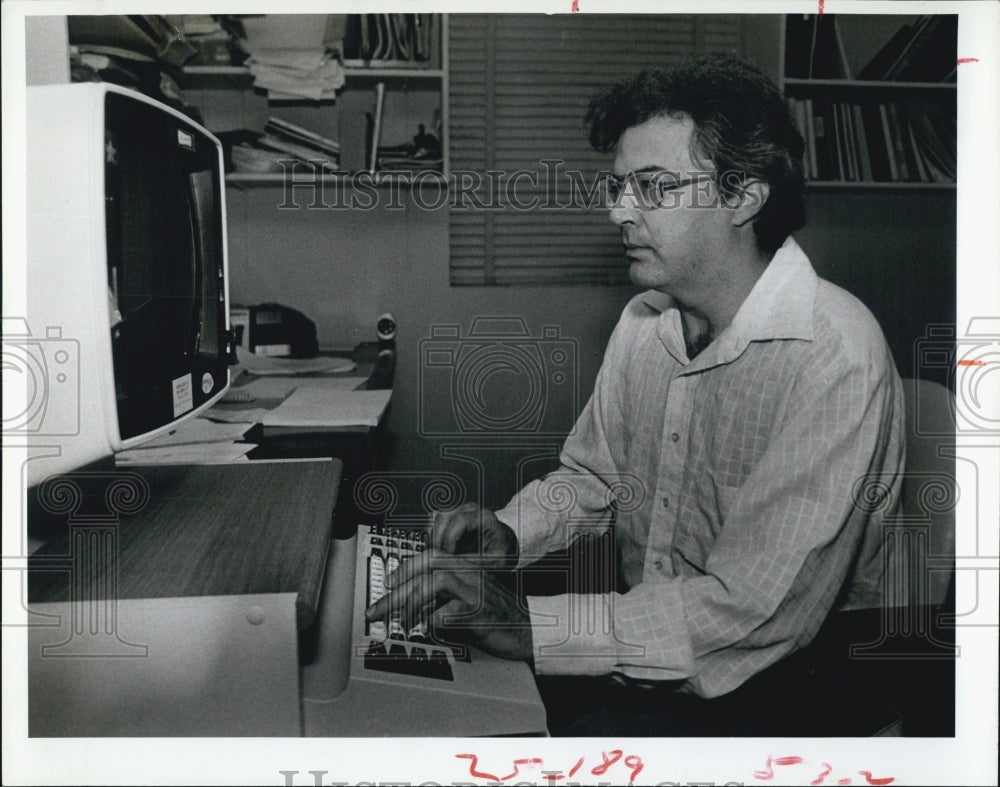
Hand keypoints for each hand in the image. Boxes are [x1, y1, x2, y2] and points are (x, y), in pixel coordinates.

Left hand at [366, 550, 532, 659]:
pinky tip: (427, 631)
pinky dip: (432, 622)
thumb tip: (411, 602)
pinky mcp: (479, 611)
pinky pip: (447, 613)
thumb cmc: (495, 616)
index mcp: (465, 566)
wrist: (527, 629)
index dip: (406, 567)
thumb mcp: (468, 597)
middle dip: (398, 587)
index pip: (430, 555)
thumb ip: (445, 593)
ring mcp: (475, 590)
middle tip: (376, 609)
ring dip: (411, 602)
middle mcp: (469, 573)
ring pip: (435, 582)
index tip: (388, 583)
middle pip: (428, 567)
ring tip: (399, 621)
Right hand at [429, 502, 518, 565]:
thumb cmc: (502, 552)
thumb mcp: (495, 561)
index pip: (459, 520)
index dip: (449, 539)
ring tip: (437, 557)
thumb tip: (449, 565)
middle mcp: (470, 509)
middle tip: (438, 559)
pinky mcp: (452, 518)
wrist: (504, 545)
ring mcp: (460, 511)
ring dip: (434, 538)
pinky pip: (436, 524)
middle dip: (437, 539)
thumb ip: (474, 563)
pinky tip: (438, 552)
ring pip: (437, 519)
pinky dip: (433, 537)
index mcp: (484, 516)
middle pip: (444, 516)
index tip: (448, 556)